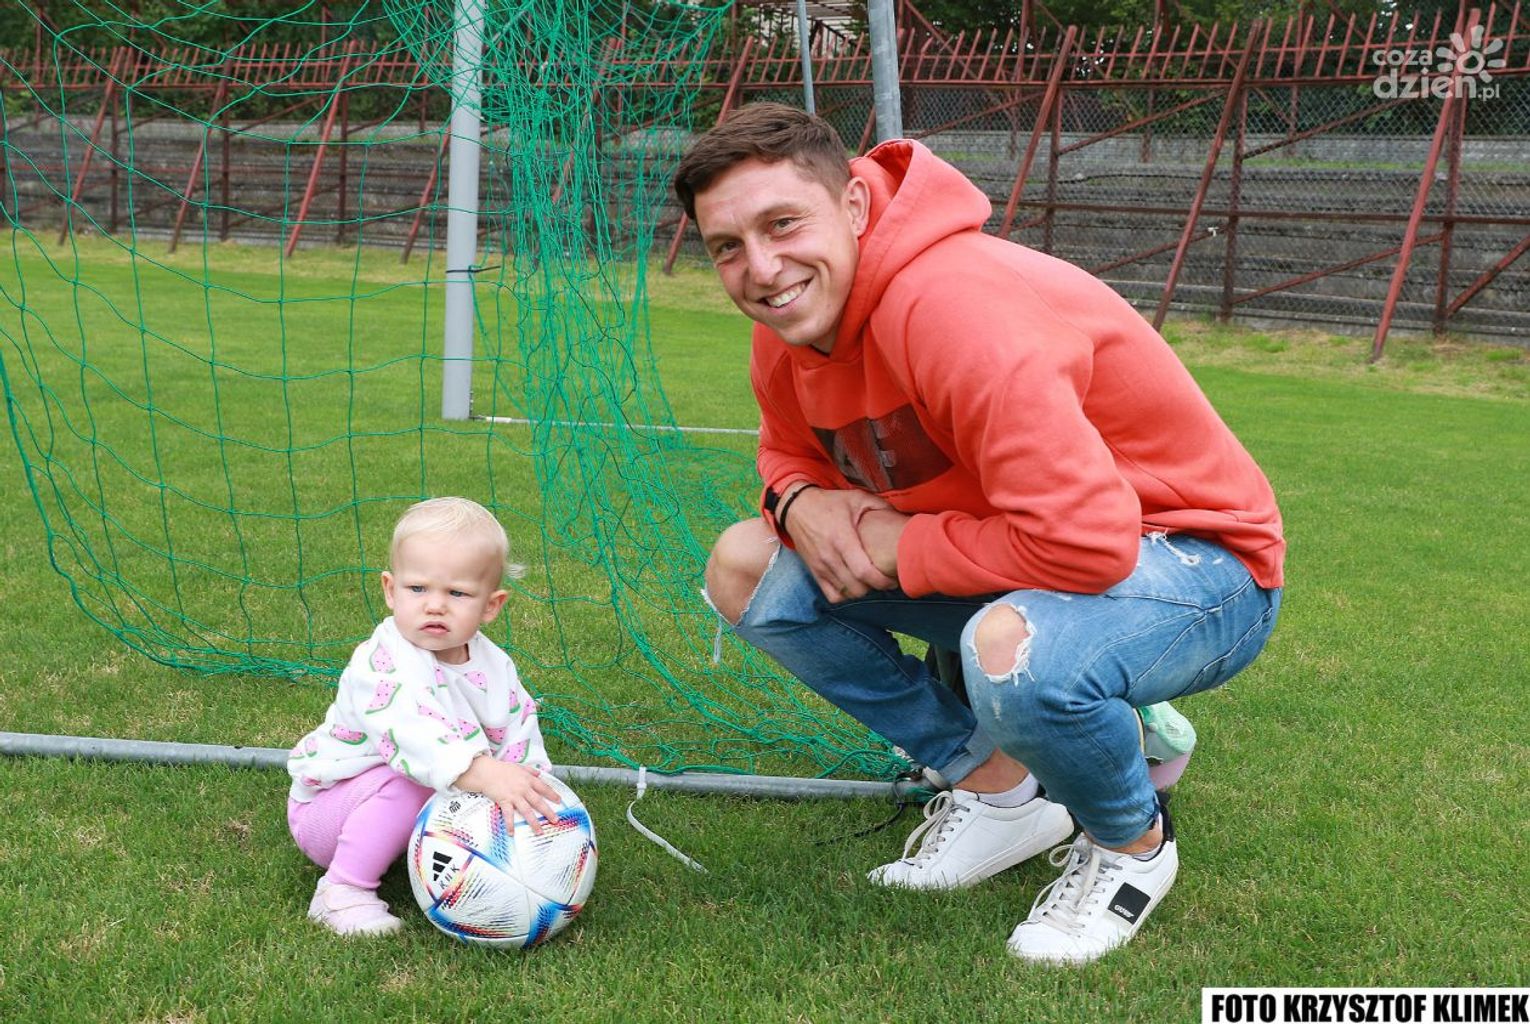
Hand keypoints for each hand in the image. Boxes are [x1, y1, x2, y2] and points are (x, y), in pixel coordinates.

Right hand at [454, 755, 562, 832]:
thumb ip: (530, 770)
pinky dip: (510, 824)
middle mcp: (524, 788)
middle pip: (538, 802)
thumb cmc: (501, 769)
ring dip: (534, 822)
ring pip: (527, 811)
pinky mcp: (504, 801)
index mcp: (528, 780)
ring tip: (539, 831)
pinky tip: (512, 833)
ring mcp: (514, 796)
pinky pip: (509, 815)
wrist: (486, 771)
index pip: (544, 788)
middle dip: (548, 812)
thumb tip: (539, 773)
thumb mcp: (518, 766)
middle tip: (555, 820)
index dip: (552, 794)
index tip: (559, 801)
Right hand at [781, 486, 899, 600]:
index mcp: (842, 539)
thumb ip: (881, 506)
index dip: (881, 581)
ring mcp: (820, 566)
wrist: (796, 507)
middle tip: (884, 580)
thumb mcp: (856, 498)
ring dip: (861, 592)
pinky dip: (844, 596)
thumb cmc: (829, 503)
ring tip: (870, 583)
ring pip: (845, 594)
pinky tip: (852, 586)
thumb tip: (901, 517)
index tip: (893, 580)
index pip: (864, 572)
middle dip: (874, 588)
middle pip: (856, 588)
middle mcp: (829, 556)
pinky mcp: (814, 572)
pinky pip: (831, 595)